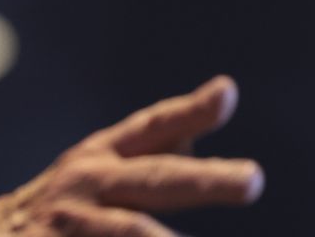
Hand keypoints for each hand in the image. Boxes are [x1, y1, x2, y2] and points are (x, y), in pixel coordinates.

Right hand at [0, 75, 262, 236]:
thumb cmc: (61, 204)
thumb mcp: (97, 169)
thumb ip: (148, 153)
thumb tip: (201, 119)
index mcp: (101, 157)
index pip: (151, 128)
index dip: (189, 110)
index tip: (227, 92)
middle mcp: (85, 183)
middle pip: (153, 180)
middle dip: (205, 180)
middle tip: (253, 180)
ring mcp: (64, 222)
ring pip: (128, 230)